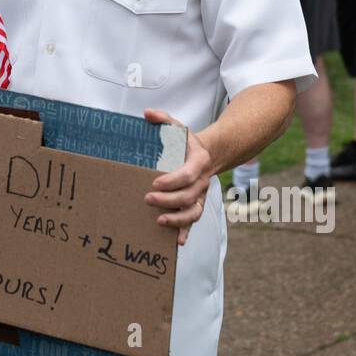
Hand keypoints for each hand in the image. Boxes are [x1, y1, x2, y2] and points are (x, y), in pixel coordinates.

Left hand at [142, 109, 212, 246]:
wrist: (208, 154)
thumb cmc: (187, 142)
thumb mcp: (178, 128)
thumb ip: (163, 119)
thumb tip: (146, 113)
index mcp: (198, 162)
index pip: (188, 174)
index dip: (173, 181)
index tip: (155, 182)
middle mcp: (202, 181)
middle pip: (189, 195)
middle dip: (169, 200)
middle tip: (148, 199)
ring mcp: (200, 195)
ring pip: (194, 212)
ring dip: (178, 219)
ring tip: (159, 221)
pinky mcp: (196, 204)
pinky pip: (194, 220)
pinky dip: (186, 231)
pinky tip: (177, 242)